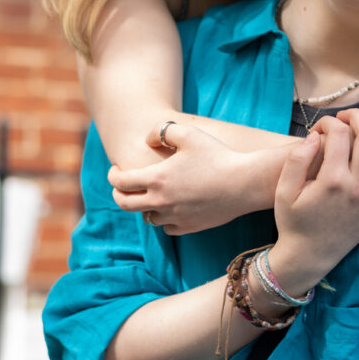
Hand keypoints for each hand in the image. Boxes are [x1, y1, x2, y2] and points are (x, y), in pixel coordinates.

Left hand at [108, 123, 259, 233]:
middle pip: (125, 204)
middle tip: (122, 187)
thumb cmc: (217, 155)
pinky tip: (170, 209)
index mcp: (156, 178)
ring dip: (144, 206)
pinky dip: (164, 220)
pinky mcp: (190, 227)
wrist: (244, 183)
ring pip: (147, 218)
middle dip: (119, 194)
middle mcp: (161, 201)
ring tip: (150, 196)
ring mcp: (175, 217)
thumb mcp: (188, 133)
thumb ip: (162, 131)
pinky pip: (167, 228)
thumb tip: (148, 140)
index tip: (116, 170)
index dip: (113, 175)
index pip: (120, 182)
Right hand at [269, 106, 358, 292]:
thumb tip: (314, 136)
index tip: (319, 127)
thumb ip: (296, 160)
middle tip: (346, 116)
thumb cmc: (293, 222)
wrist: (309, 256)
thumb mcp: (283, 191)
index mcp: (331, 181)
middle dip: (357, 117)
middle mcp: (357, 187)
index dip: (328, 123)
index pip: (337, 135)